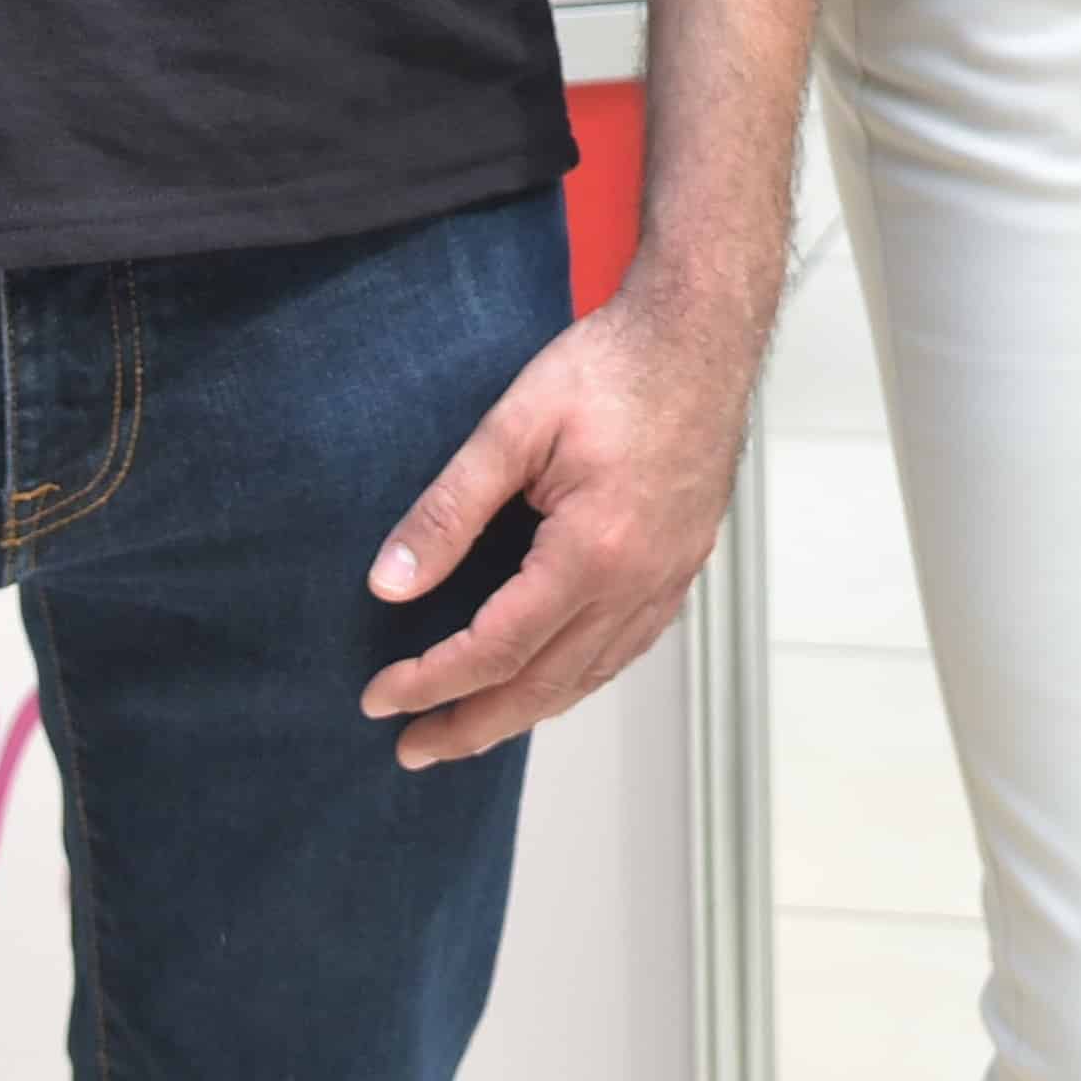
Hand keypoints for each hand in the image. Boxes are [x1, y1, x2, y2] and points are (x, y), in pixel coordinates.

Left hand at [356, 278, 756, 765]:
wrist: (701, 331)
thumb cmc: (612, 365)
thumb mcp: (512, 425)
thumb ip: (448, 510)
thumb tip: (390, 585)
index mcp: (592, 552)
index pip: (496, 650)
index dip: (431, 682)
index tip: (379, 697)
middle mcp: (637, 582)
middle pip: (544, 686)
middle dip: (472, 726)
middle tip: (412, 750)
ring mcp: (668, 578)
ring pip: (590, 677)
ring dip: (523, 713)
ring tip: (468, 729)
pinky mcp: (683, 564)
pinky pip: (626, 649)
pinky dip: (578, 680)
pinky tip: (549, 679)